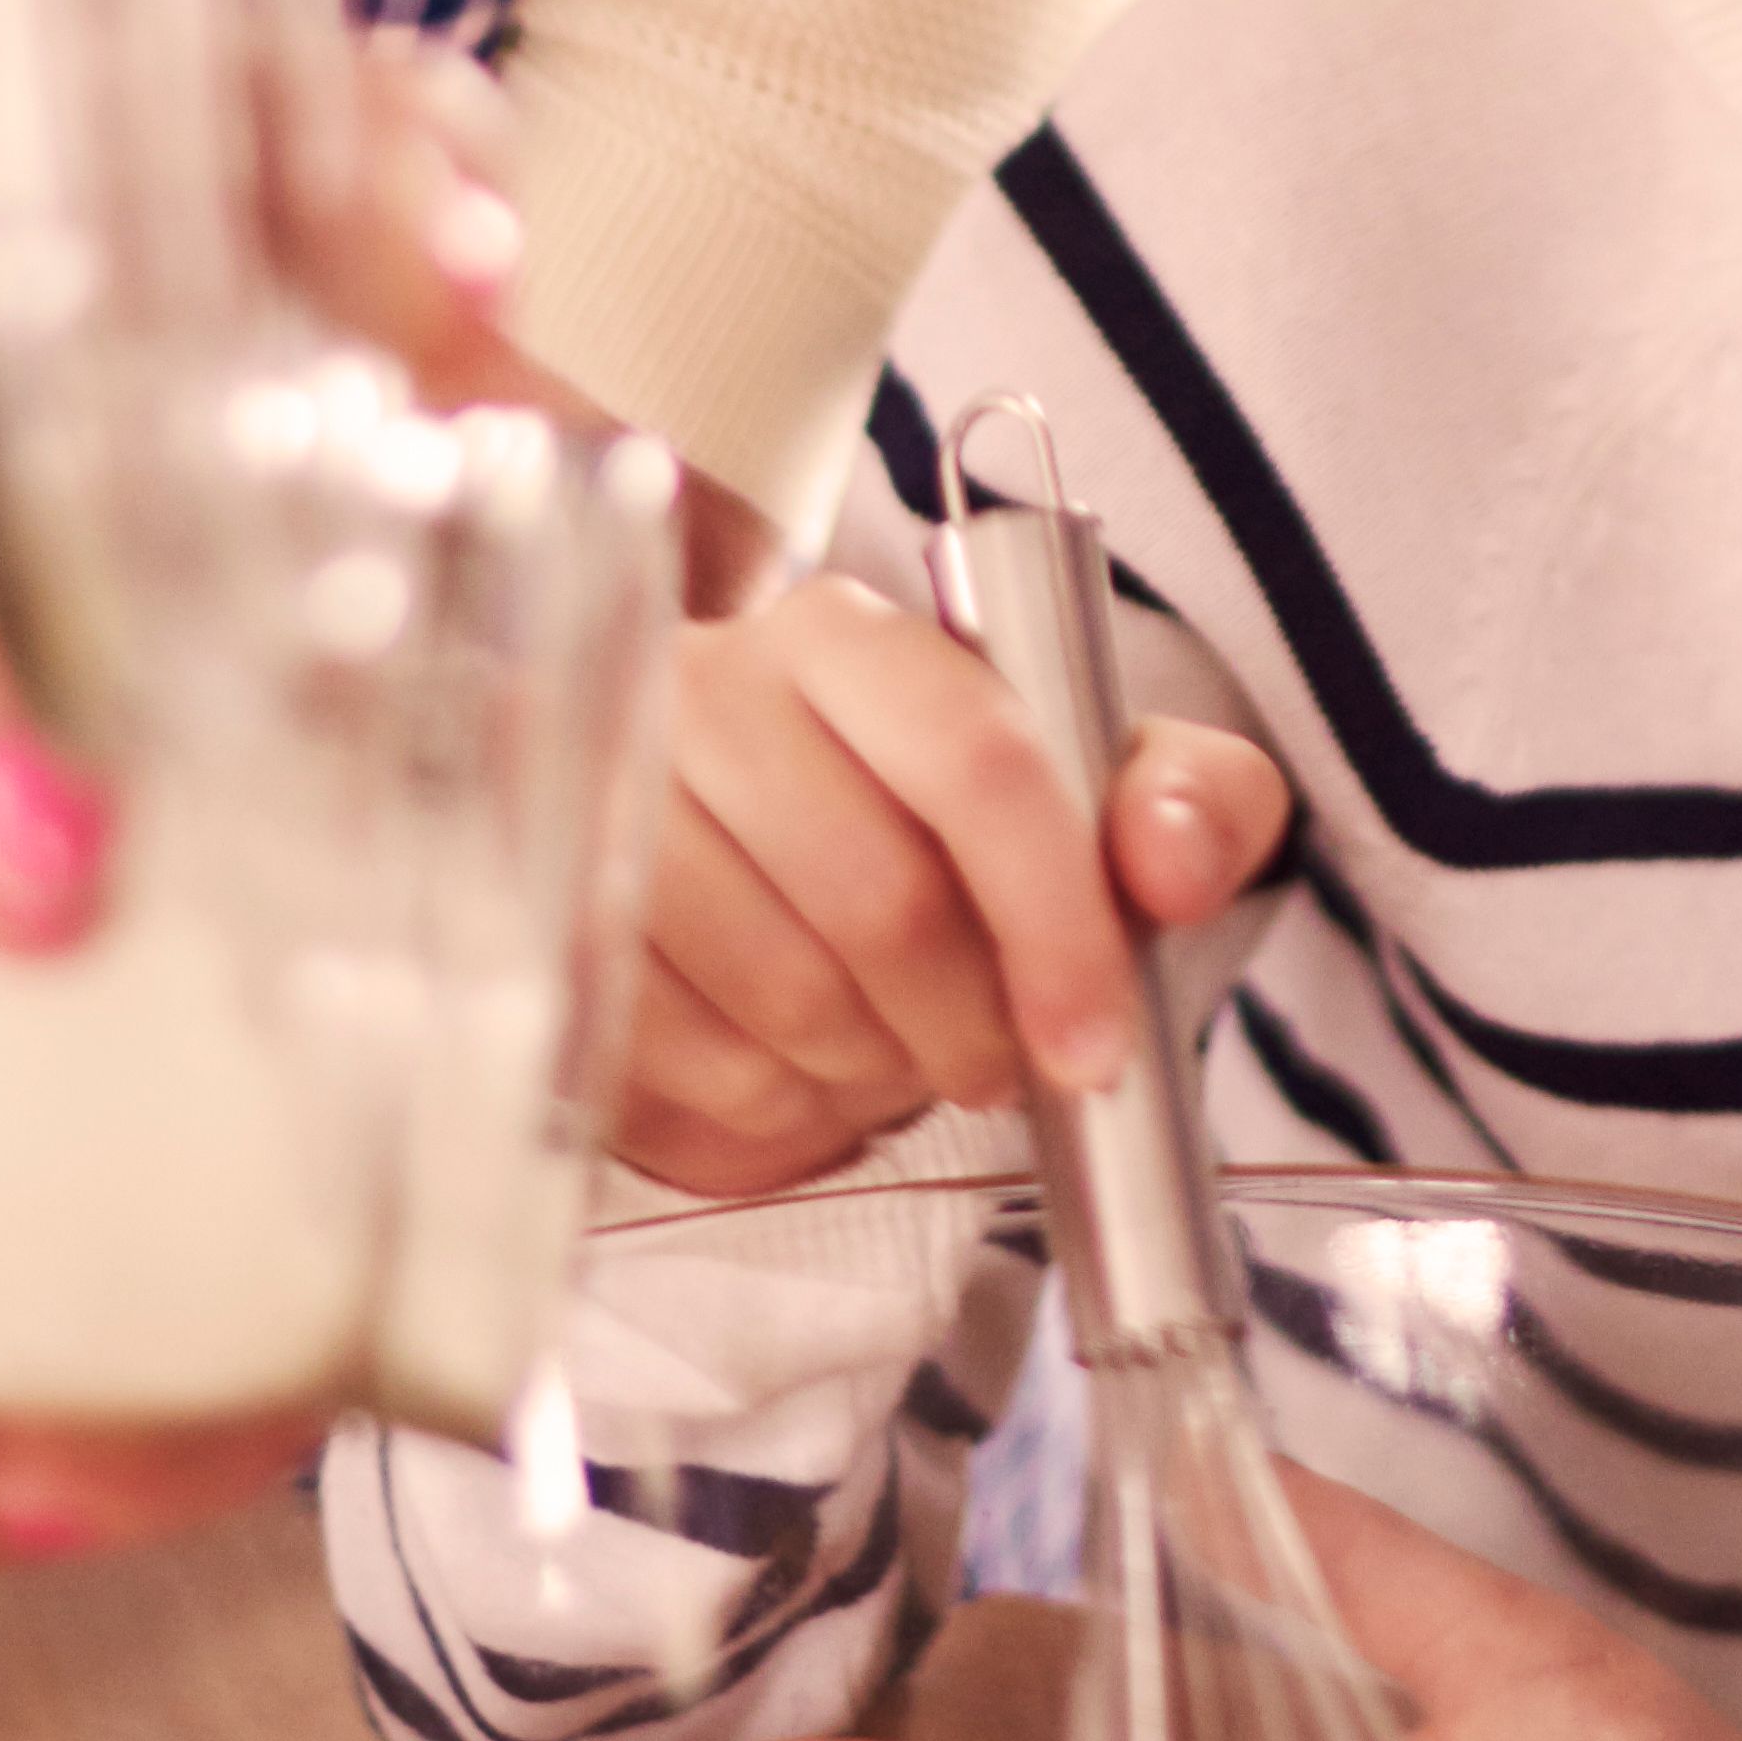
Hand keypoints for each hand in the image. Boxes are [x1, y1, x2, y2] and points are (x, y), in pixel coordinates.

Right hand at [618, 569, 1293, 1189]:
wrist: (760, 880)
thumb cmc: (946, 838)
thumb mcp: (1098, 798)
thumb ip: (1186, 802)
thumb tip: (1174, 858)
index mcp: (852, 636)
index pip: (975, 759)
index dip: (1053, 920)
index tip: (1093, 1047)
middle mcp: (712, 687)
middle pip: (880, 899)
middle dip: (967, 1022)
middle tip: (990, 1061)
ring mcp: (610, 801)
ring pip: (787, 994)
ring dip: (871, 1066)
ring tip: (887, 1047)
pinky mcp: (555, 922)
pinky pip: (694, 1063)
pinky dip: (775, 1104)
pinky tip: (795, 1066)